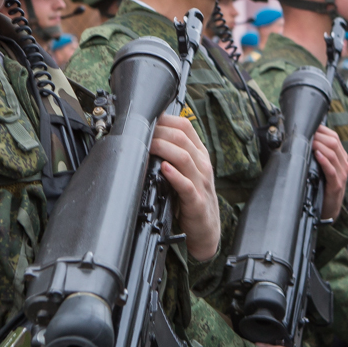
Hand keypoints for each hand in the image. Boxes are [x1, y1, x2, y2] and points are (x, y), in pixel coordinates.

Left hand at [151, 114, 219, 260]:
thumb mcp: (187, 171)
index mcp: (199, 154)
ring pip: (183, 157)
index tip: (147, 118)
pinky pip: (186, 185)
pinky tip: (163, 169)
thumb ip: (175, 154)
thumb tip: (150, 136)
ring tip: (148, 146)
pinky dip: (174, 175)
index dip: (165, 119)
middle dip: (160, 132)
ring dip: (163, 148)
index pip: (185, 126)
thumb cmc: (192, 197)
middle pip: (182, 138)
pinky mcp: (196, 201)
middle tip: (141, 132)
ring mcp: (201, 182)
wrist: (206, 228)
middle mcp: (202, 165)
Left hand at [312, 125, 347, 221]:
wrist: (329, 208)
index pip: (334, 137)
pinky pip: (331, 170)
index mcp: (341, 157)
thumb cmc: (323, 186)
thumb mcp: (322, 167)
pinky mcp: (336, 185)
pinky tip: (317, 155)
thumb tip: (305, 139)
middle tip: (306, 134)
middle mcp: (343, 164)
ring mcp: (341, 174)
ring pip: (333, 154)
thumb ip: (318, 154)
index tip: (309, 126)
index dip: (322, 130)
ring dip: (320, 146)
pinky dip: (324, 161)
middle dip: (319, 137)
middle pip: (334, 143)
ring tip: (310, 142)